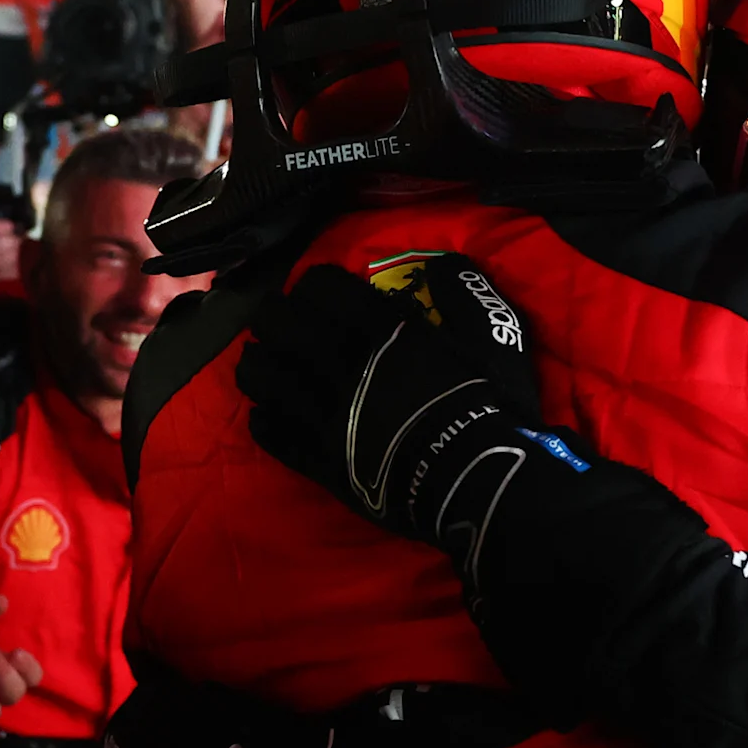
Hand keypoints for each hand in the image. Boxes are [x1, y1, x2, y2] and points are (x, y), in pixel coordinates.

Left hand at [238, 256, 557, 570]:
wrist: (475, 481)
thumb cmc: (484, 405)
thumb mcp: (492, 336)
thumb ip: (463, 295)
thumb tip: (442, 266)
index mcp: (381, 331)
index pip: (322, 288)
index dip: (311, 285)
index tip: (312, 292)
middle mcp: (342, 364)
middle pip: (280, 326)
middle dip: (270, 318)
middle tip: (272, 322)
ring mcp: (325, 414)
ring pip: (265, 378)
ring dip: (256, 366)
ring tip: (259, 364)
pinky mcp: (320, 460)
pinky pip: (275, 435)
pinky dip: (263, 422)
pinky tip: (263, 415)